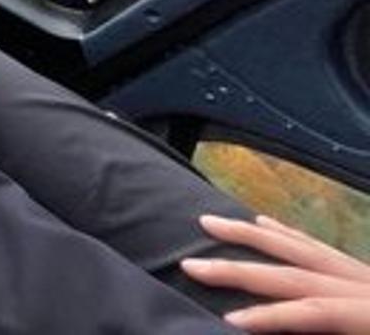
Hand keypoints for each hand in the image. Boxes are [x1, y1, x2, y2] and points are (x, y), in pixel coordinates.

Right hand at [182, 213, 369, 331]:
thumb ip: (328, 330)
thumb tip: (287, 330)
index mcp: (369, 314)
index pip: (312, 310)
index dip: (269, 316)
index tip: (227, 320)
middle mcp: (363, 287)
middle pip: (295, 273)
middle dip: (240, 270)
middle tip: (191, 265)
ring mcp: (364, 276)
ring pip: (302, 248)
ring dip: (253, 236)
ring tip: (210, 222)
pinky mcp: (364, 273)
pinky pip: (320, 246)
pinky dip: (288, 234)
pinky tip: (265, 221)